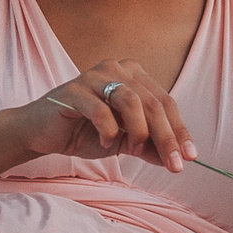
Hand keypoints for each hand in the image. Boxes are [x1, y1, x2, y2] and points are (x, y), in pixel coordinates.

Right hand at [10, 59, 195, 172]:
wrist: (43, 133)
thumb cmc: (85, 132)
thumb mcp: (125, 142)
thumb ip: (150, 147)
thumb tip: (178, 160)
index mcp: (133, 74)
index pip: (165, 102)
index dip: (180, 130)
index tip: (190, 158)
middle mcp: (117, 68)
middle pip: (153, 103)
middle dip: (167, 137)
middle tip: (174, 164)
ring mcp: (94, 76)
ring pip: (132, 101)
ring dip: (139, 131)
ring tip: (132, 149)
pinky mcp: (73, 90)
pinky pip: (101, 111)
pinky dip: (109, 131)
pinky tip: (107, 142)